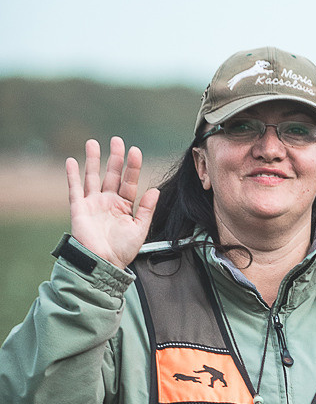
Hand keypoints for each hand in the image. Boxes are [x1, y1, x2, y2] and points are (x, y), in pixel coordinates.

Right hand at [65, 136, 158, 268]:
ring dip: (93, 160)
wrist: (103, 263)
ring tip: (93, 142)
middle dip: (114, 157)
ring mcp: (93, 203)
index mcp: (124, 206)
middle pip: (111, 174)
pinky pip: (75, 189)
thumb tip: (155, 190)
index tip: (135, 151)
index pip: (129, 182)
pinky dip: (72, 175)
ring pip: (92, 177)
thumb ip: (146, 210)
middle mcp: (108, 201)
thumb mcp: (140, 230)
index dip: (132, 167)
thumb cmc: (122, 250)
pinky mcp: (79, 209)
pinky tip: (71, 161)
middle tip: (117, 140)